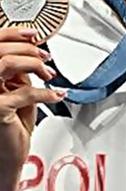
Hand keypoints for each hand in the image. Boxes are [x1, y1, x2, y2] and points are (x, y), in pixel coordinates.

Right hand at [0, 28, 64, 190]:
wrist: (7, 157)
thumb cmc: (10, 127)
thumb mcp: (16, 92)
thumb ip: (19, 74)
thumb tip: (33, 55)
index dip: (12, 33)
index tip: (34, 34)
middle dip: (28, 48)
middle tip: (46, 58)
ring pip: (5, 63)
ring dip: (33, 63)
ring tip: (49, 75)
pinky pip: (24, 93)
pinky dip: (46, 92)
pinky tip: (56, 96)